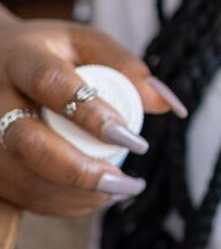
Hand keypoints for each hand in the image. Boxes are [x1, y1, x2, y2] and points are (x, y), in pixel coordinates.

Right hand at [0, 16, 184, 215]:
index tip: (135, 139)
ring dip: (76, 194)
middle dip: (81, 171)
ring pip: (21, 176)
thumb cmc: (51, 55)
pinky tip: (95, 196)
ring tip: (120, 189)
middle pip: (26, 142)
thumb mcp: (88, 45)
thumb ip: (129, 69)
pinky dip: (62, 203)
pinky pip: (21, 194)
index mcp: (21, 57)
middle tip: (127, 181)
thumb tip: (172, 107)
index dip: (93, 115)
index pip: (51, 84)